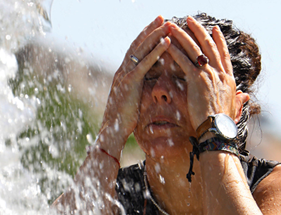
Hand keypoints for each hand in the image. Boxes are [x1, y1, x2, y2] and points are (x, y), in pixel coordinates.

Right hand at [98, 16, 171, 152]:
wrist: (113, 130)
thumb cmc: (124, 119)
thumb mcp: (132, 99)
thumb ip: (138, 87)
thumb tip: (146, 84)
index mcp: (125, 73)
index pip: (136, 50)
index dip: (146, 37)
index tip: (157, 27)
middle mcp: (123, 70)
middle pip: (138, 44)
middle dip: (150, 30)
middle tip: (163, 17)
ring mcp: (125, 74)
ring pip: (142, 50)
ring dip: (155, 35)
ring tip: (168, 24)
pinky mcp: (130, 82)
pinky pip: (145, 63)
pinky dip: (156, 51)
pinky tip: (167, 42)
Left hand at [166, 17, 247, 130]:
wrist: (218, 130)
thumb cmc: (223, 124)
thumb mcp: (234, 109)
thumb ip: (238, 100)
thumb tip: (245, 97)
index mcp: (228, 79)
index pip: (223, 54)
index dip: (218, 41)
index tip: (214, 29)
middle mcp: (220, 73)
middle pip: (208, 45)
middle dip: (198, 30)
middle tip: (190, 19)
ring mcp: (209, 75)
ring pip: (194, 49)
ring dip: (182, 35)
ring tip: (172, 25)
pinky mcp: (197, 80)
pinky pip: (184, 60)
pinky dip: (174, 50)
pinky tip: (166, 42)